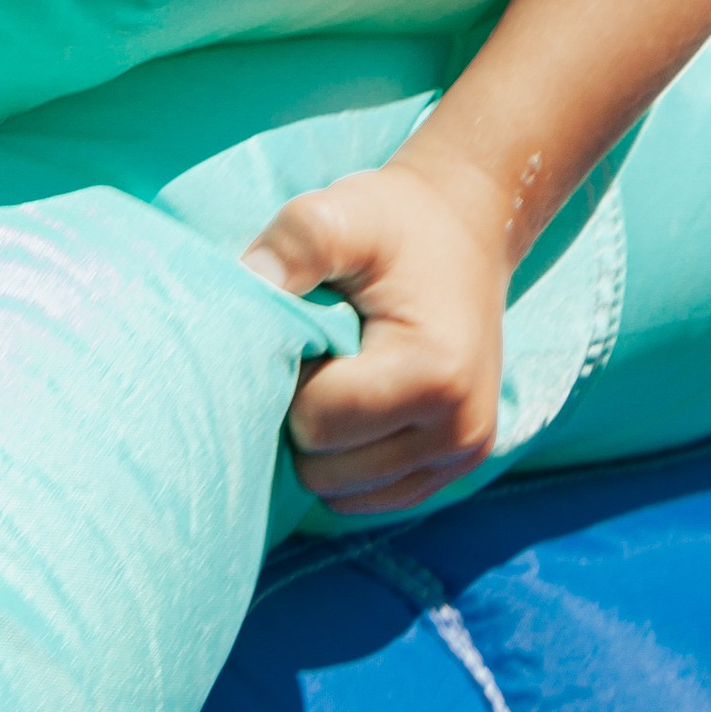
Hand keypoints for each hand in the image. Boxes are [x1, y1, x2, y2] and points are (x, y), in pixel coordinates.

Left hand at [243, 158, 508, 515]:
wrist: (466, 224)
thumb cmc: (394, 220)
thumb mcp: (342, 213)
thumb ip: (295, 243)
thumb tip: (245, 284)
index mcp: (433, 375)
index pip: (315, 425)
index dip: (291, 378)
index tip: (309, 328)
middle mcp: (459, 431)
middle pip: (326, 470)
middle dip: (305, 417)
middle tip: (322, 352)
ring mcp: (464, 456)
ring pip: (345, 494)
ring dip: (326, 445)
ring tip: (341, 376)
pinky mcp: (459, 465)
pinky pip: (372, 498)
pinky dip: (349, 462)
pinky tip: (357, 404)